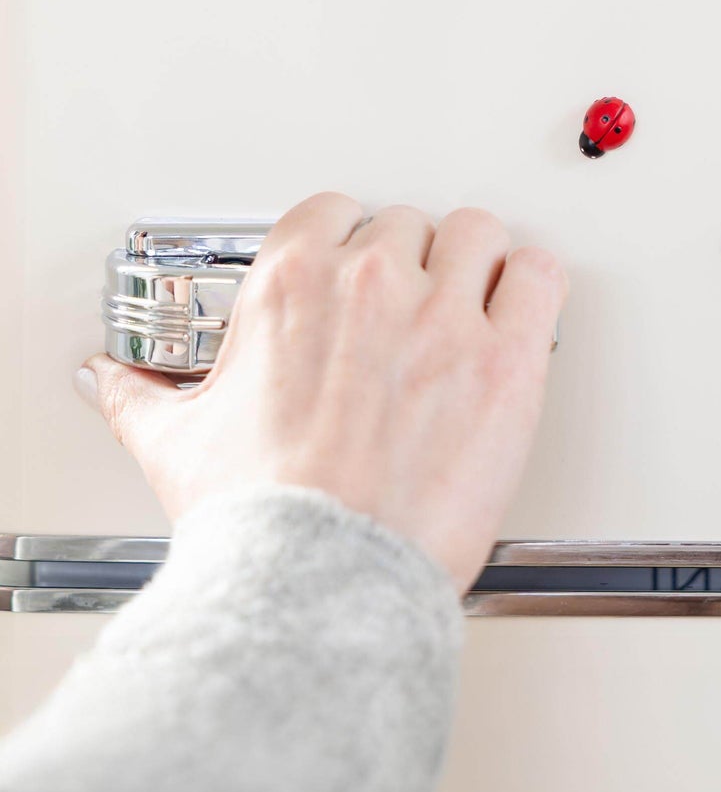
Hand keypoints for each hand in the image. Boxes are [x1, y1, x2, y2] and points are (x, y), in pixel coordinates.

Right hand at [77, 193, 566, 591]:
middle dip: (411, 264)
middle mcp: (372, 282)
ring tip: (471, 306)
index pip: (335, 210)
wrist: (322, 582)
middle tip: (409, 316)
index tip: (354, 275)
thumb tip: (108, 381)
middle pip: (411, 223)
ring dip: (477, 265)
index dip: (350, 244)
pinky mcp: (507, 357)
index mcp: (294, 283)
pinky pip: (540, 276)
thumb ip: (141, 396)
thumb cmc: (259, 520)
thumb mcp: (175, 444)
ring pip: (479, 233)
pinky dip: (534, 285)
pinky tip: (522, 309)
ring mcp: (444, 315)